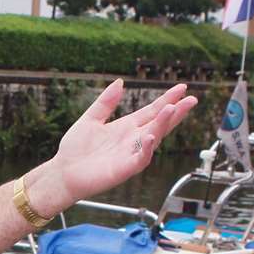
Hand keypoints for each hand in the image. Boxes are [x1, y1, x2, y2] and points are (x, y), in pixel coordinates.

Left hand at [26, 79, 198, 214]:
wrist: (62, 172)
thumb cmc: (75, 149)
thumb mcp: (91, 119)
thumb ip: (105, 102)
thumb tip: (120, 81)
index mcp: (126, 127)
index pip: (151, 111)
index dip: (167, 99)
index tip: (182, 87)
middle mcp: (132, 140)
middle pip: (159, 124)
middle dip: (175, 112)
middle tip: (191, 99)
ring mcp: (130, 154)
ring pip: (153, 138)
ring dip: (163, 125)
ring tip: (172, 109)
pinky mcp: (123, 169)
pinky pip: (140, 159)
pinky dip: (147, 149)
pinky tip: (151, 136)